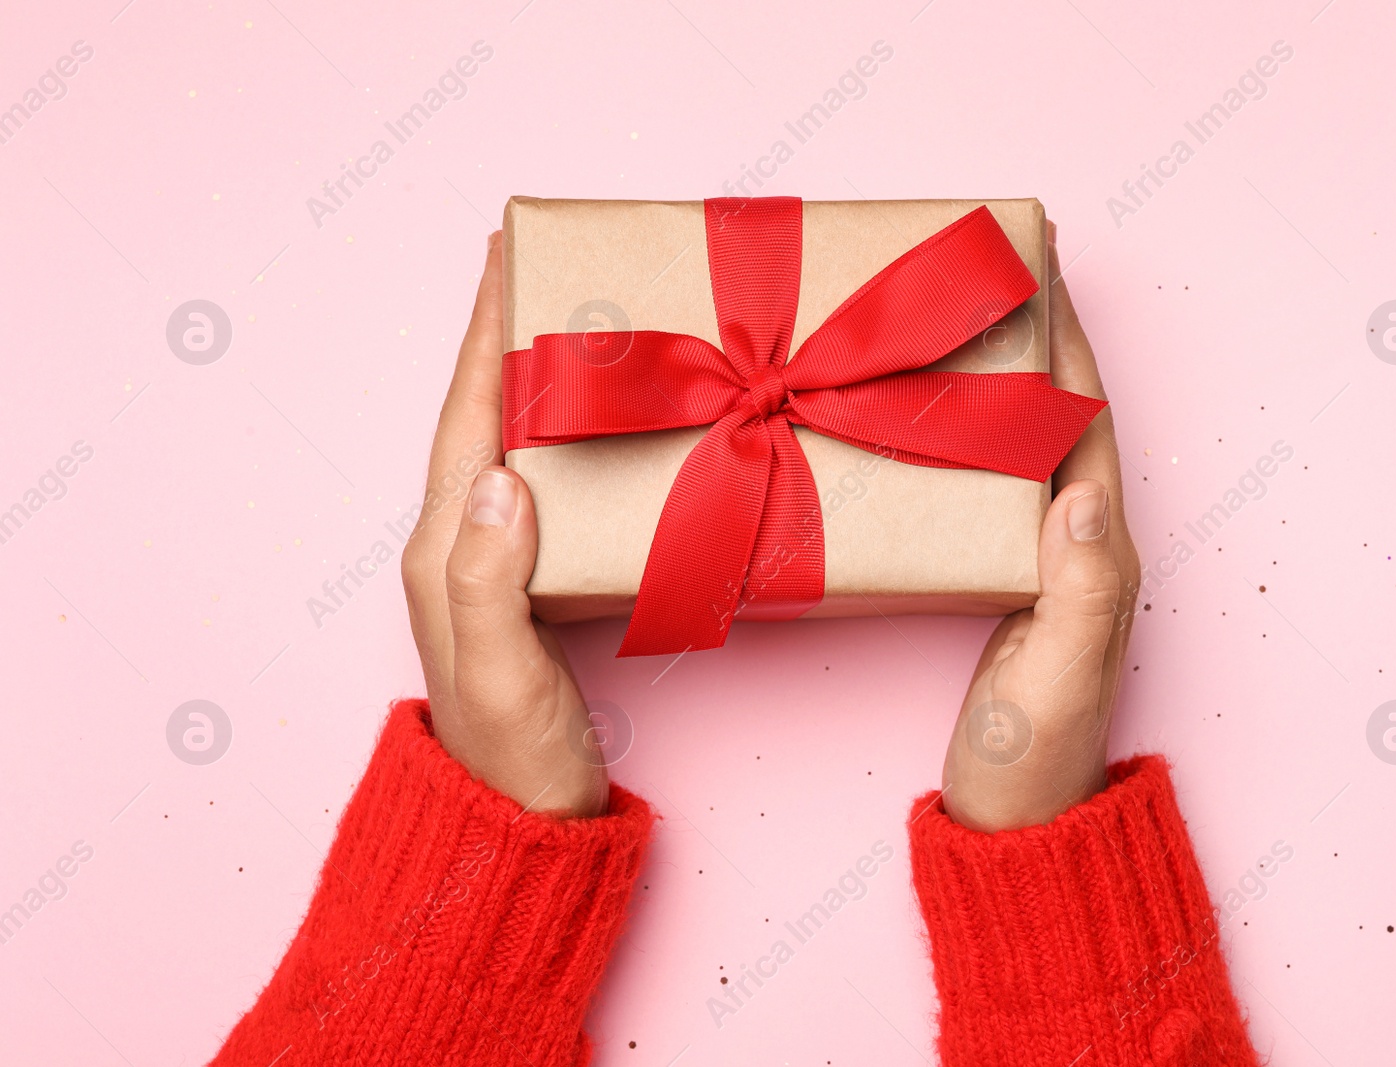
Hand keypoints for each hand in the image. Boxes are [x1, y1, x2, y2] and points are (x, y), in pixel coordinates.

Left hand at [399, 231, 608, 817]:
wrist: (525, 826)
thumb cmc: (512, 758)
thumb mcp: (499, 670)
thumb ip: (487, 577)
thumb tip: (500, 475)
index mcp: (446, 549)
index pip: (466, 416)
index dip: (485, 335)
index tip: (504, 259)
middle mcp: (464, 543)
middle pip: (487, 413)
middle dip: (511, 333)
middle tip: (549, 267)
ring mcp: (499, 562)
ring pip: (520, 442)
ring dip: (543, 375)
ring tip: (581, 321)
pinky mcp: (538, 581)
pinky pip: (552, 482)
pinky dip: (573, 435)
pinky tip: (605, 424)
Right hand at [941, 224, 1141, 832]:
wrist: (1013, 822)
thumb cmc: (1035, 757)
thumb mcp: (1058, 676)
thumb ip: (1082, 587)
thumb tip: (1083, 487)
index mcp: (1098, 551)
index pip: (1086, 422)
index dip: (1067, 344)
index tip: (1041, 272)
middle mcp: (1077, 542)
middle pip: (1055, 416)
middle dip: (1031, 341)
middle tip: (986, 277)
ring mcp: (1040, 559)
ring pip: (1019, 445)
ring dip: (995, 380)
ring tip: (950, 325)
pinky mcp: (1001, 579)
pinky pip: (985, 486)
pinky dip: (962, 438)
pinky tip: (924, 421)